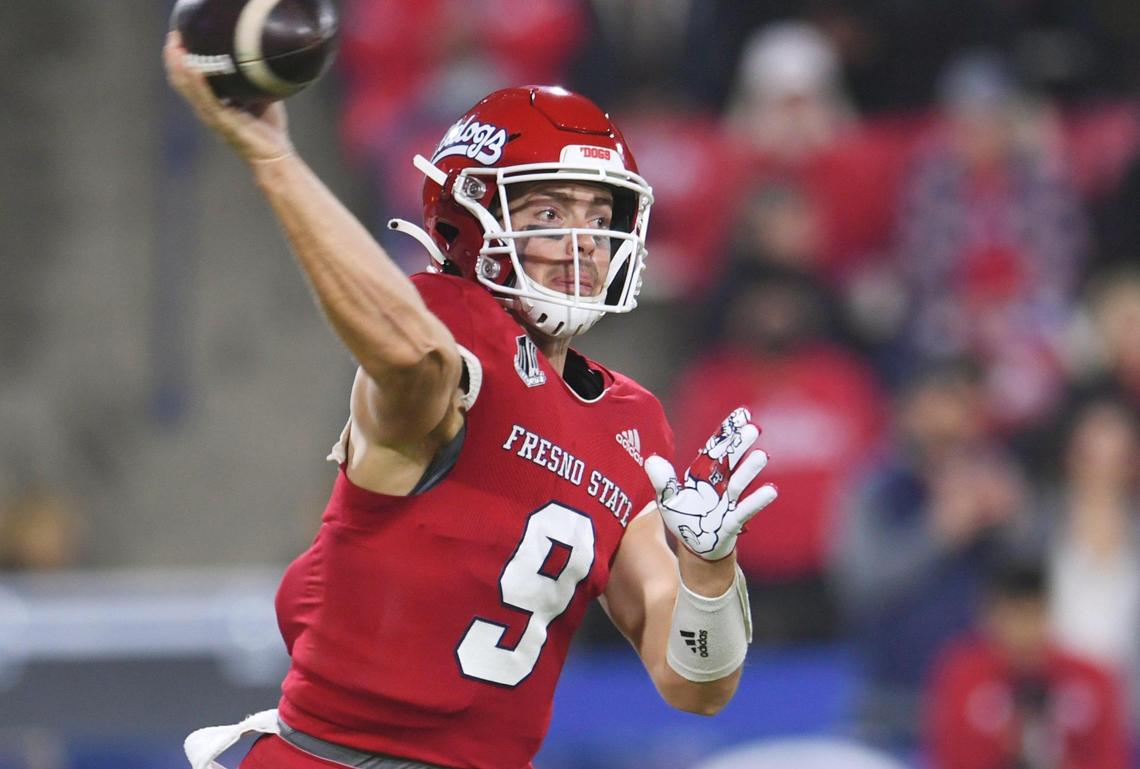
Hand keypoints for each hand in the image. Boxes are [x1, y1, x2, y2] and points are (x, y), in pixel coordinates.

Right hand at [162, 31, 293, 163]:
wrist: (275, 156)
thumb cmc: (267, 128)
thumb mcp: (258, 95)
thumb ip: (253, 78)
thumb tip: (261, 53)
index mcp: (211, 101)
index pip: (187, 76)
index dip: (179, 56)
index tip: (179, 34)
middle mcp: (206, 108)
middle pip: (180, 79)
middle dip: (173, 56)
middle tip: (174, 33)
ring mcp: (212, 116)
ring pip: (187, 88)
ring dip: (179, 65)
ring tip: (175, 46)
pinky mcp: (222, 123)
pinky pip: (207, 100)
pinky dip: (198, 84)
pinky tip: (194, 68)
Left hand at [645, 407, 777, 560]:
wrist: (696, 546)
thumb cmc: (684, 518)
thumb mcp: (668, 499)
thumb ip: (662, 480)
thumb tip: (651, 459)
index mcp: (703, 474)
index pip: (716, 448)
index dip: (727, 432)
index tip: (742, 414)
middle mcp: (719, 484)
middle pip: (730, 461)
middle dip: (740, 445)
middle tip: (753, 429)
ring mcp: (728, 501)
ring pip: (739, 482)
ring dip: (749, 470)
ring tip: (762, 455)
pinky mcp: (732, 520)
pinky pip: (745, 509)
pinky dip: (757, 501)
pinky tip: (771, 490)